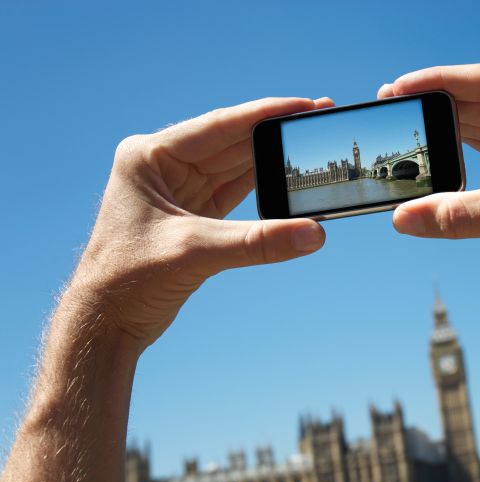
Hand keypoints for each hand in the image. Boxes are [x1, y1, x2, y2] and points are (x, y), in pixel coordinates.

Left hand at [73, 97, 332, 347]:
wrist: (106, 323)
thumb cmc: (128, 279)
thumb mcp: (195, 251)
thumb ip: (258, 241)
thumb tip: (314, 233)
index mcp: (150, 155)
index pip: (219, 125)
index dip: (266, 114)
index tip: (307, 105)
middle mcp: (165, 166)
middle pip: (233, 143)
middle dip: (275, 135)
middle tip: (318, 121)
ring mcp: (180, 192)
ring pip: (238, 169)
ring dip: (273, 162)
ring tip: (310, 151)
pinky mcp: (194, 218)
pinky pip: (237, 196)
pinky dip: (264, 192)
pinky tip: (290, 183)